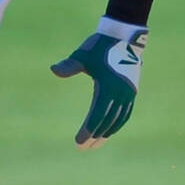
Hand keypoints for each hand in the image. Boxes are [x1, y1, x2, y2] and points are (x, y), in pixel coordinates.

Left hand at [50, 17, 147, 149]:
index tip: (79, 142)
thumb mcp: (83, 55)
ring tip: (96, 144)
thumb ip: (69, 66)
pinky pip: (125, 113)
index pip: (97, 115)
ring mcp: (128, 93)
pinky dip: (117, 124)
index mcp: (108, 86)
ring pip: (118, 120)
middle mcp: (120, 93)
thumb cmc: (100, 46)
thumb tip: (53, 70)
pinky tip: (110, 130)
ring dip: (107, 133)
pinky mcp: (131, 91)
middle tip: (83, 148)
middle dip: (95, 136)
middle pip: (107, 121)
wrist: (124, 36)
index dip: (88, 130)